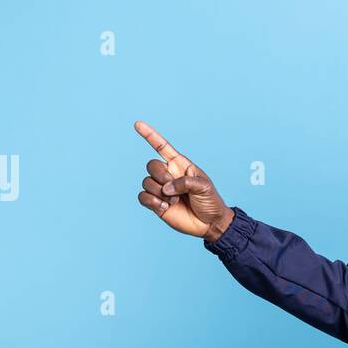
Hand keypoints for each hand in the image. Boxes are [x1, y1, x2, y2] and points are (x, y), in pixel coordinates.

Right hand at [134, 120, 233, 239]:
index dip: (150, 135)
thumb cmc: (210, 201)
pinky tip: (164, 207)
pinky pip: (142, 197)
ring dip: (159, 192)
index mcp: (180, 164)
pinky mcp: (156, 203)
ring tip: (174, 201)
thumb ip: (185, 182)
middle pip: (151, 165)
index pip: (162, 146)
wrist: (210, 223)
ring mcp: (161, 189)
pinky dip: (151, 201)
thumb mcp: (203, 187)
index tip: (137, 124)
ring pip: (146, 182)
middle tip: (173, 188)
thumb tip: (166, 188)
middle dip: (160, 176)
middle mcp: (168, 174)